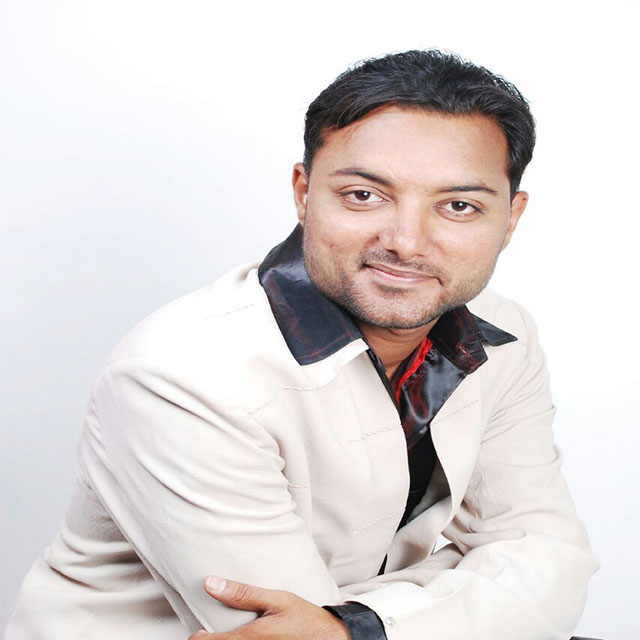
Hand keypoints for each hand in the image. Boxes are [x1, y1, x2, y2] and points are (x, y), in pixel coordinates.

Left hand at [187, 576, 350, 639]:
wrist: (329, 638)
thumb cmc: (303, 618)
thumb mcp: (276, 599)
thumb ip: (243, 594)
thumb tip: (210, 583)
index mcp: (250, 638)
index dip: (198, 639)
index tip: (197, 632)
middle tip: (210, 632)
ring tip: (225, 634)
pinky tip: (245, 636)